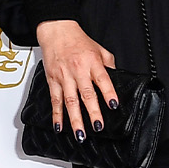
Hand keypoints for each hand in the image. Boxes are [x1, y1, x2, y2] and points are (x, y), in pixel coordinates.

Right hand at [35, 19, 117, 142]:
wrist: (57, 32)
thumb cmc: (79, 41)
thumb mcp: (100, 49)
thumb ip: (108, 65)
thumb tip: (115, 79)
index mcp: (92, 62)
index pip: (103, 79)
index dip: (109, 93)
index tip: (114, 105)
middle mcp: (78, 70)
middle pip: (86, 94)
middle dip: (93, 112)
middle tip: (98, 126)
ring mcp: (64, 77)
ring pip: (70, 101)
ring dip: (75, 119)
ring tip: (80, 134)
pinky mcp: (52, 80)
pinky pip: (55, 100)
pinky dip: (57, 115)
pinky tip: (59, 127)